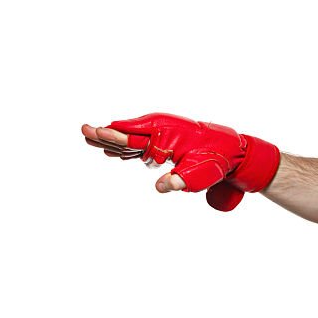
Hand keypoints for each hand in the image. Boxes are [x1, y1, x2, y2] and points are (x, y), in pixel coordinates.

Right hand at [81, 113, 279, 210]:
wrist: (234, 152)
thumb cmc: (217, 161)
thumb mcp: (200, 174)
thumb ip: (180, 180)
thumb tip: (161, 187)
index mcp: (164, 135)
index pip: (131, 136)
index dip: (112, 135)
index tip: (95, 131)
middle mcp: (160, 131)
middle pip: (126, 134)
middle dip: (105, 134)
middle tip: (83, 130)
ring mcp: (163, 135)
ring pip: (131, 138)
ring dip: (113, 139)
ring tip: (93, 137)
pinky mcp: (166, 141)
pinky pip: (141, 143)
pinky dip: (127, 146)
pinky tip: (116, 152)